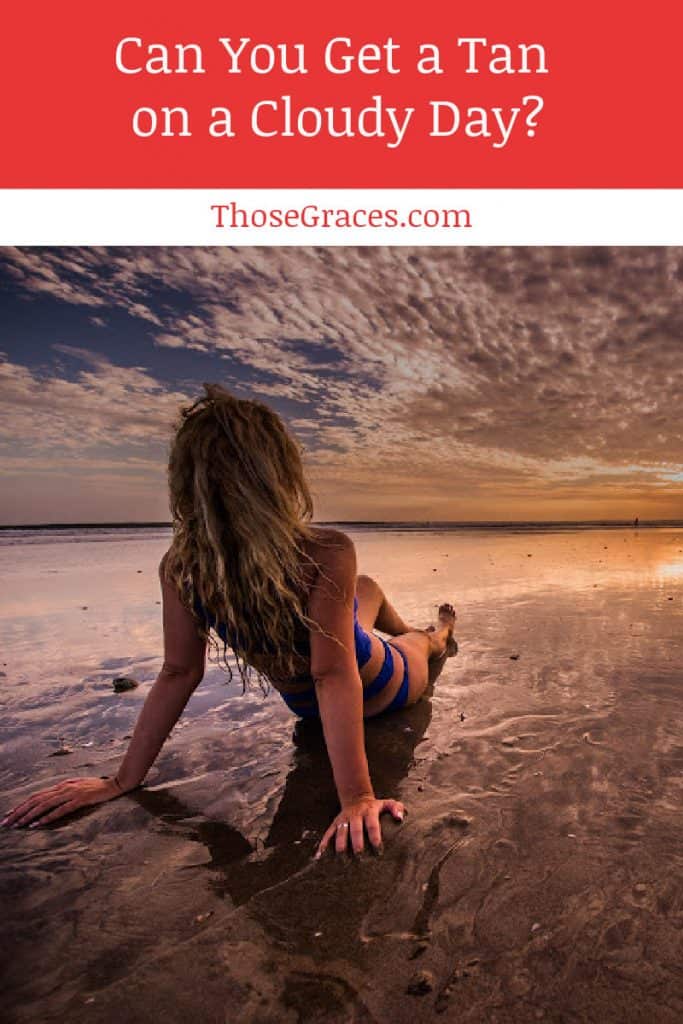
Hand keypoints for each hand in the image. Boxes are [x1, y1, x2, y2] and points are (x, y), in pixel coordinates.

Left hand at [1, 776, 124, 828]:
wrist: (115, 784)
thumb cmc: (97, 786)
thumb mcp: (77, 786)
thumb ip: (64, 791)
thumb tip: (51, 798)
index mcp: (61, 785)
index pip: (37, 795)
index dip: (22, 805)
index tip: (9, 815)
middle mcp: (63, 788)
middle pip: (36, 800)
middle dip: (20, 812)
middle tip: (6, 822)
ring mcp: (71, 793)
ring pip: (44, 805)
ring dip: (29, 815)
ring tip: (18, 825)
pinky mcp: (79, 800)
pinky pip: (60, 810)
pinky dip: (47, 817)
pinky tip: (38, 824)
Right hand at [315, 796, 406, 857]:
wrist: (356, 798)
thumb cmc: (376, 807)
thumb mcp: (387, 803)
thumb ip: (396, 808)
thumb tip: (400, 818)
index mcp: (369, 811)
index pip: (372, 824)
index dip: (375, 837)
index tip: (378, 850)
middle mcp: (355, 815)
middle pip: (355, 829)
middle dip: (357, 843)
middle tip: (359, 856)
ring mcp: (344, 819)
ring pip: (341, 832)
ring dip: (340, 845)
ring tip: (341, 859)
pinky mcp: (335, 823)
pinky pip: (328, 833)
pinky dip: (324, 843)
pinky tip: (320, 855)